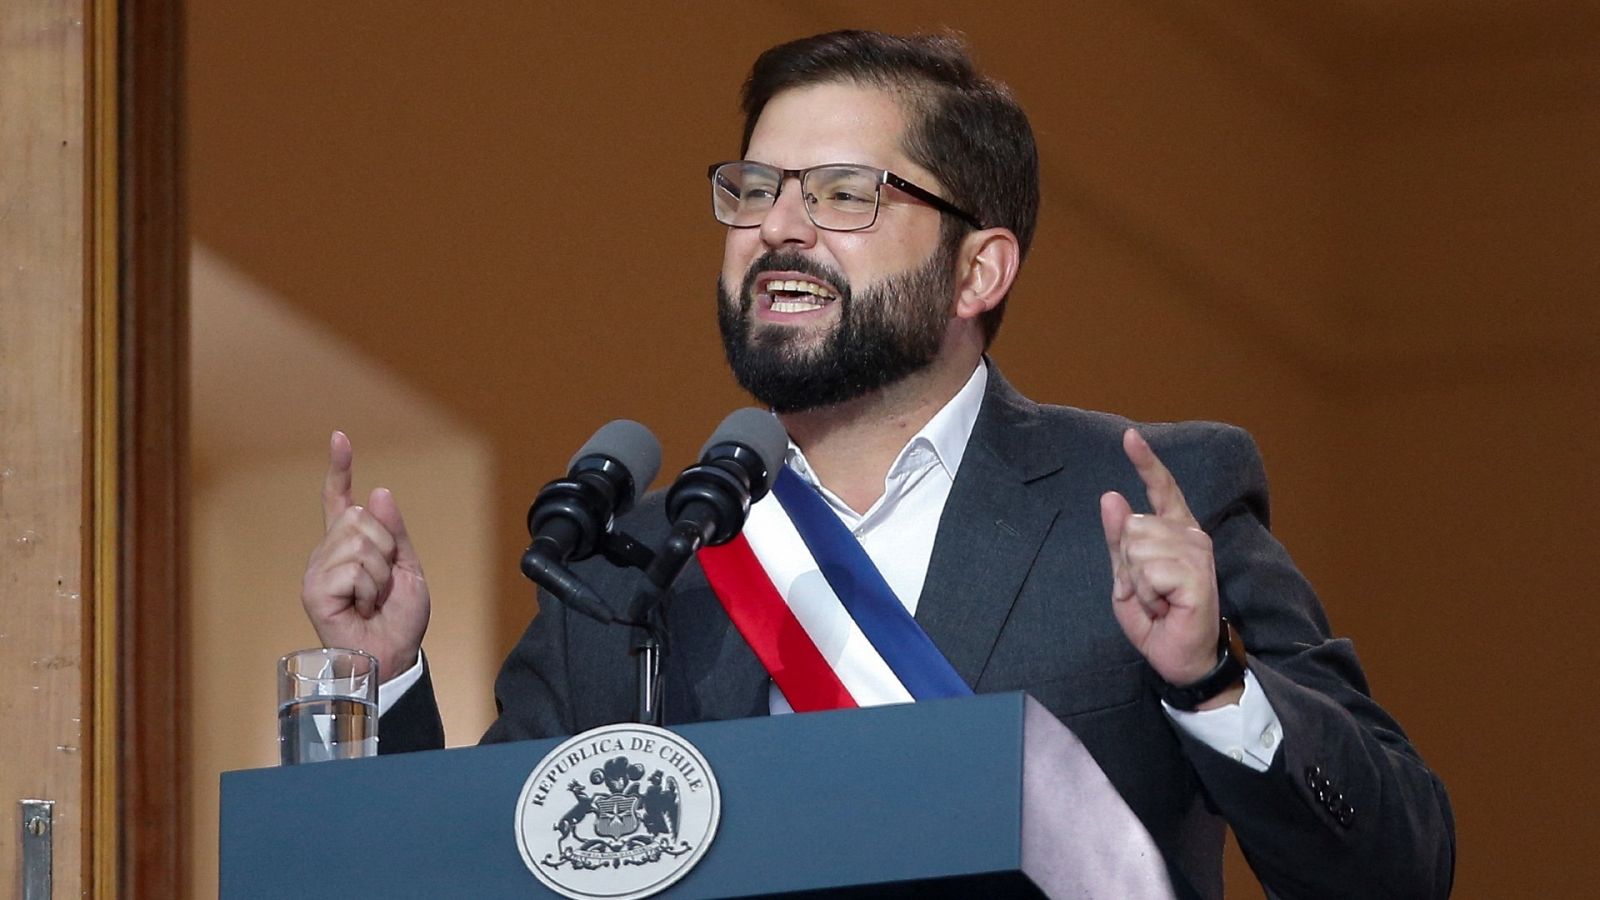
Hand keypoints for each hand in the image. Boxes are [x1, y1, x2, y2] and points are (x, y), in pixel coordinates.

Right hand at [300, 430, 430, 682]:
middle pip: (359, 518)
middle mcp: (328, 553)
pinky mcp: (314, 590)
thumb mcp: (408, 567)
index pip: (340, 499)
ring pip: (358, 541)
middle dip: (385, 548)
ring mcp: (318, 571)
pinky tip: (362, 608)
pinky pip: (353, 567)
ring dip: (380, 573)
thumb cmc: (399, 618)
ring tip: (373, 599)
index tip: (340, 438)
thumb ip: (394, 532)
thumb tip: (378, 492)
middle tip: (384, 584)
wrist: (394, 654)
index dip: (340, 469)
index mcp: (349, 545)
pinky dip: (370, 588)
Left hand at [1099, 428, 1239, 705]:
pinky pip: (1149, 570)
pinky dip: (1147, 593)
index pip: (1161, 489)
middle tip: (1149, 591)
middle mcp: (1190, 534)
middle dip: (1127, 565)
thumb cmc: (1156, 618)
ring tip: (1159, 599)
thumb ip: (1118, 539)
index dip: (1146, 463)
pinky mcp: (1197, 573)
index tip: (1130, 436)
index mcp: (1174, 531)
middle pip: (1132, 526)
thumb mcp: (1126, 577)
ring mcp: (1197, 552)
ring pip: (1137, 546)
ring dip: (1137, 582)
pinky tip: (1166, 605)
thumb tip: (1111, 495)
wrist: (1180, 658)